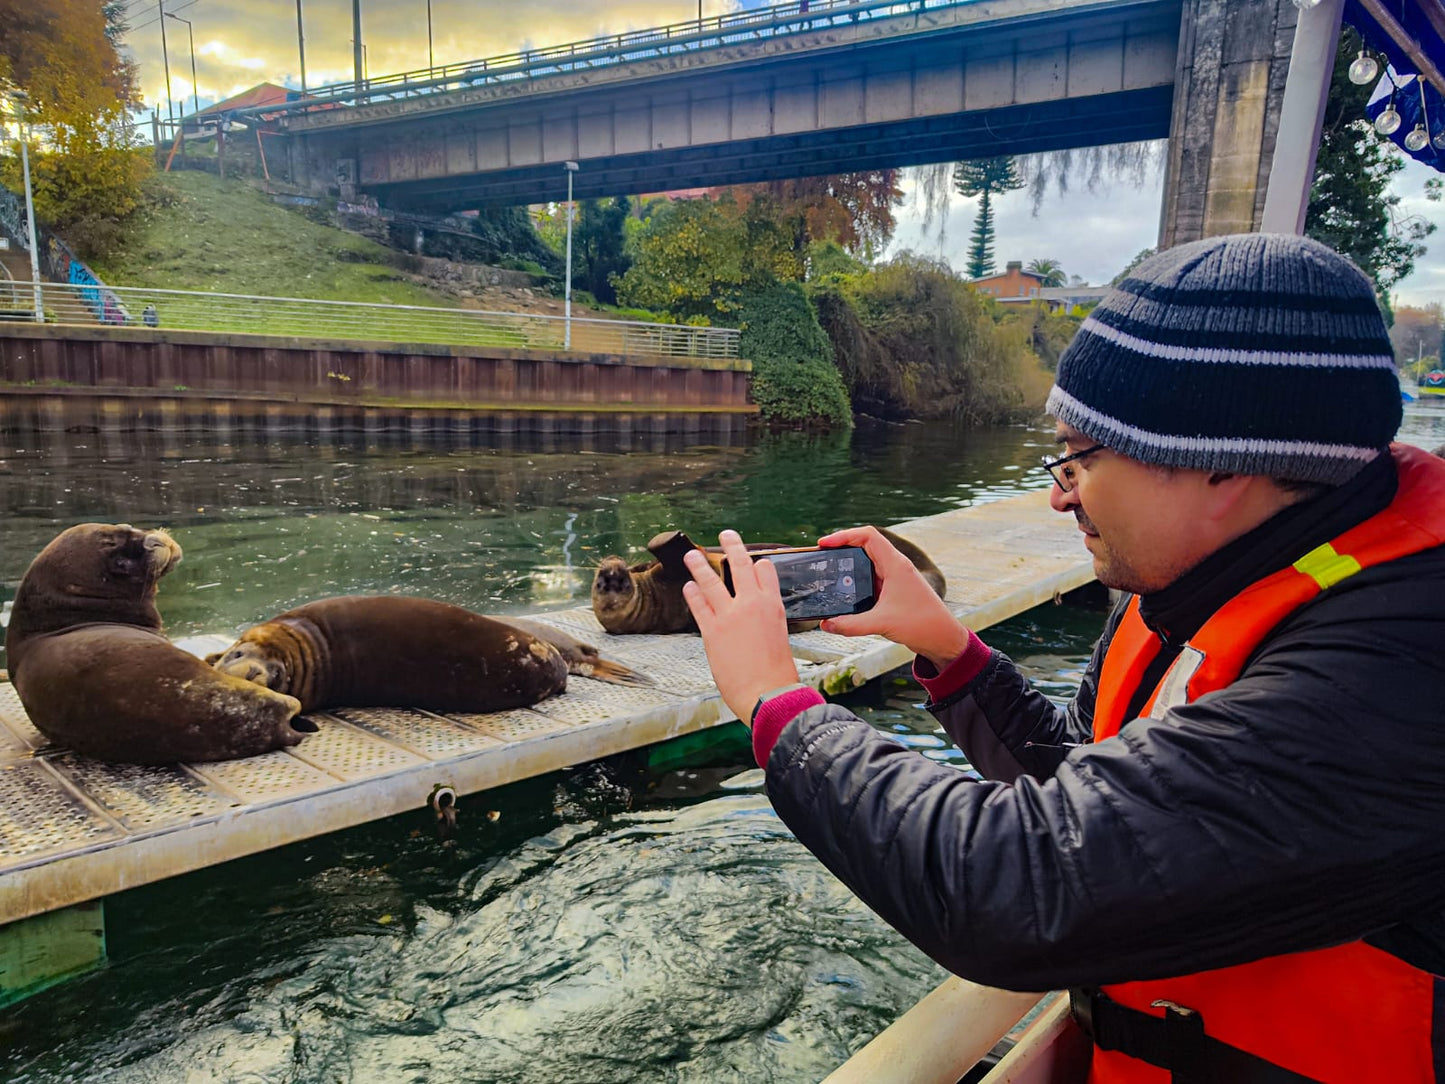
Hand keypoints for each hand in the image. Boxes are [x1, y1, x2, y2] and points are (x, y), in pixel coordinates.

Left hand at [682, 530, 801, 724]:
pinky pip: (698, 605)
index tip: (750, 561)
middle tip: (726, 534)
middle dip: (732, 545)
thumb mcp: (779, 635)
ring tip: (690, 555)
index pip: (764, 570)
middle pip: (740, 564)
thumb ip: (765, 619)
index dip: (756, 564)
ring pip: (711, 581)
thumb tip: (755, 614)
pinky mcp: (712, 630)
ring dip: (699, 565)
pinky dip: (692, 594)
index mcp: (773, 605)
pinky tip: (688, 587)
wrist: (767, 693)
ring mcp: (730, 615)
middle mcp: (751, 604)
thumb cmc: (776, 672)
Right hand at [816, 525, 969, 669]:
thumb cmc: (921, 624)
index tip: (824, 544)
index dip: (844, 535)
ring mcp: (894, 578)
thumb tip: (826, 624)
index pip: (868, 536)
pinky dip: (856, 582)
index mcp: (895, 564)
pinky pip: (871, 579)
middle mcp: (895, 567)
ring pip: (867, 563)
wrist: (943, 638)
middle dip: (842, 548)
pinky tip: (844, 593)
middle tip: (822, 557)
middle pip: (864, 545)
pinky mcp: (893, 591)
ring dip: (849, 565)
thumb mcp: (882, 623)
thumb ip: (851, 624)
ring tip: (829, 571)